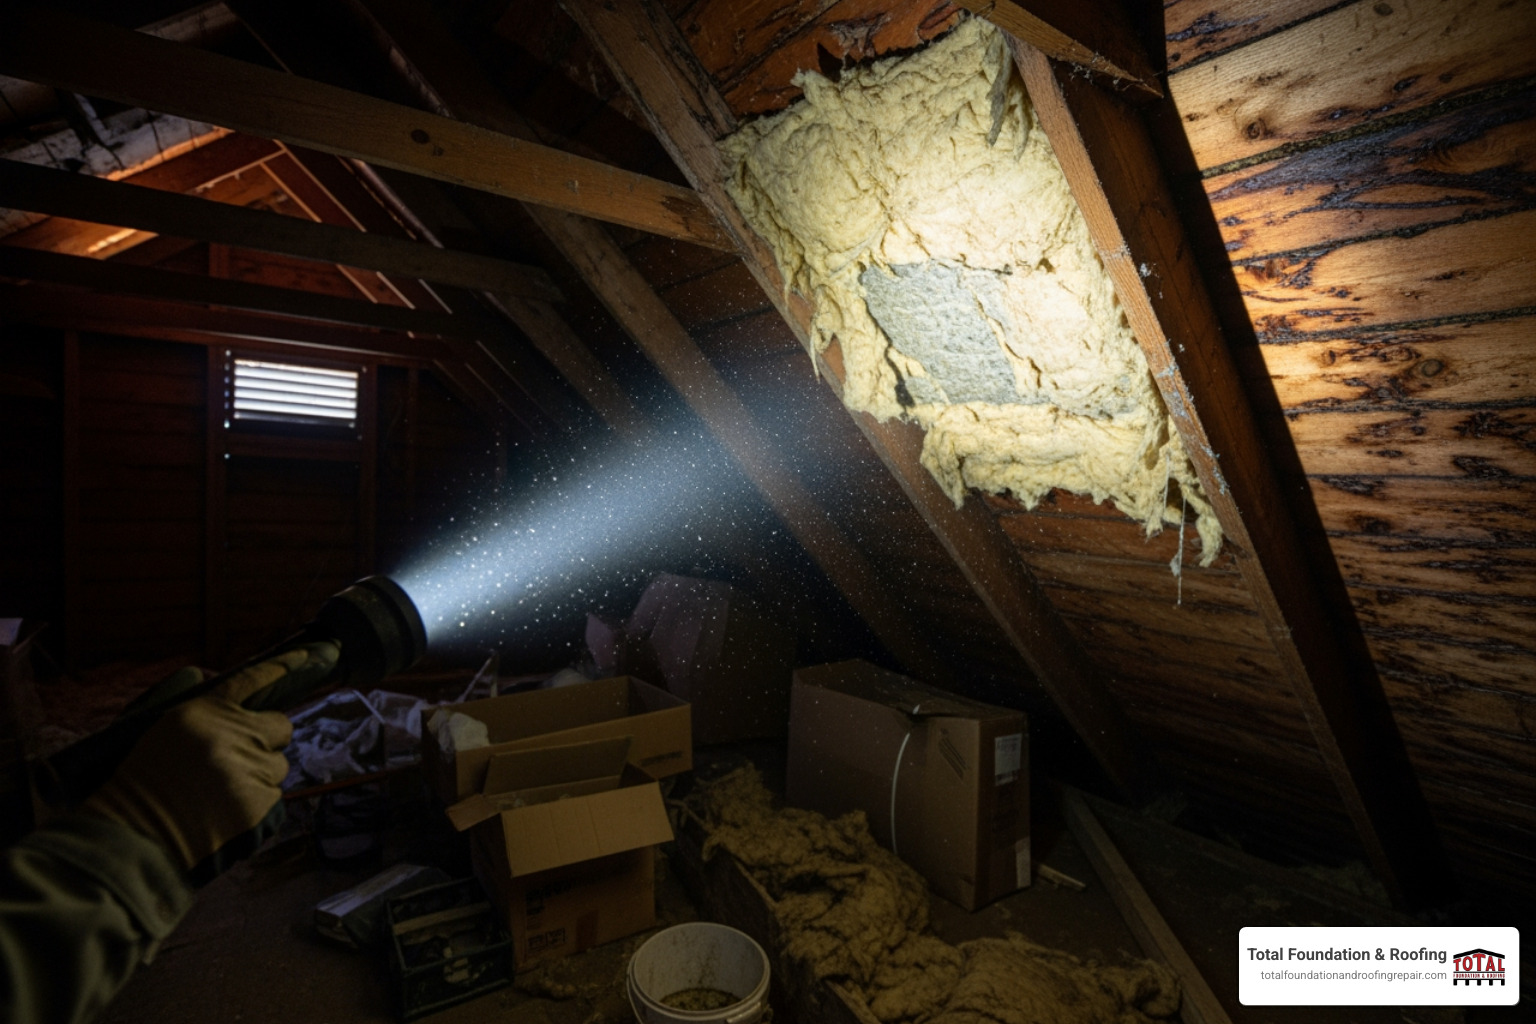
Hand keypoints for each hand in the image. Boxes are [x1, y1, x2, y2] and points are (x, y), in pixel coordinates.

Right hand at [83, 645, 334, 869]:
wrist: (130, 841)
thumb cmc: (132, 785)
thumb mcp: (148, 729)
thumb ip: (179, 699)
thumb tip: (202, 673)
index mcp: (204, 711)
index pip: (252, 681)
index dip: (282, 667)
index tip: (308, 654)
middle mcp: (234, 734)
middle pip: (281, 725)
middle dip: (267, 739)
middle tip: (237, 759)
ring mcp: (251, 769)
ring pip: (278, 767)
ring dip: (259, 777)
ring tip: (219, 795)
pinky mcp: (260, 804)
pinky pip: (275, 800)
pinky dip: (257, 808)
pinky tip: (224, 818)